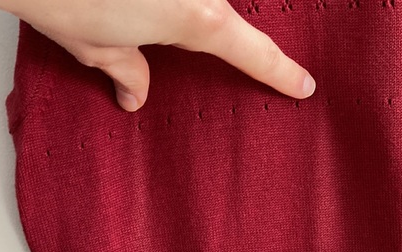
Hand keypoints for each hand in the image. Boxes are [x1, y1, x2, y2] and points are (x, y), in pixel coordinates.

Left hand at [0, 0, 316, 111]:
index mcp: (199, 17)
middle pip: (227, 11)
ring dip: (190, 11)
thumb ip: (128, 71)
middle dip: (215, 27)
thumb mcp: (96, 47)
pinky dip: (168, 4)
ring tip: (146, 14)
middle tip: (187, 35)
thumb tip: (135, 93)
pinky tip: (144, 6)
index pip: (257, 54)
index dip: (284, 74)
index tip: (305, 86)